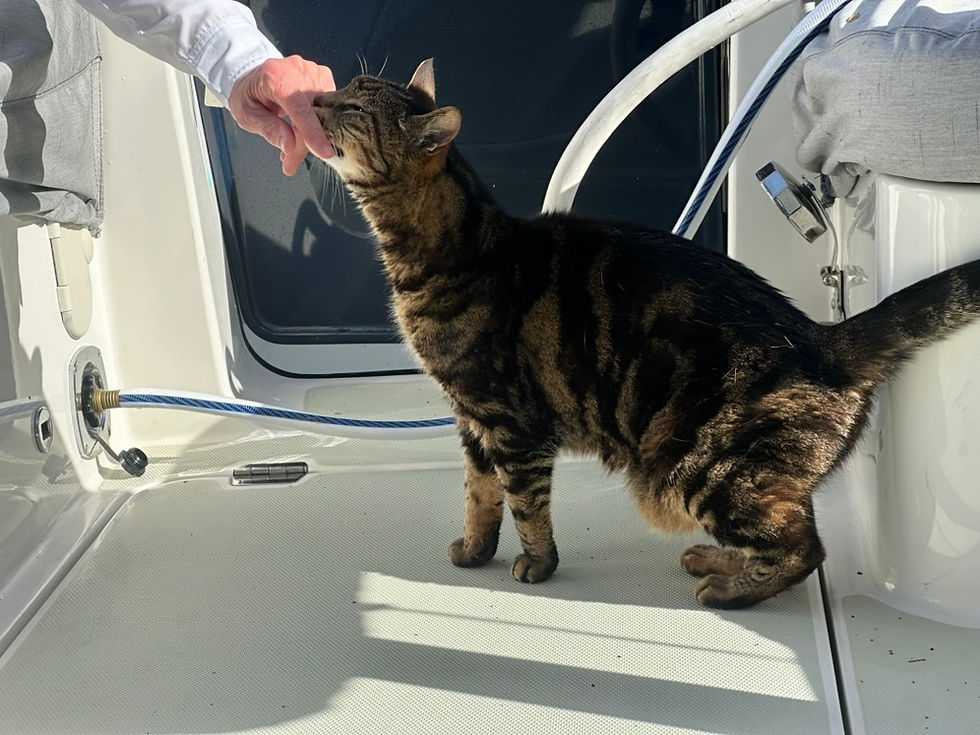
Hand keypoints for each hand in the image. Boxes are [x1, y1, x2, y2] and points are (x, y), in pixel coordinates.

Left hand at [228, 55, 335, 175]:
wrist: (254, 78)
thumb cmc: (249, 95)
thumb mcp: (247, 116)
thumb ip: (269, 129)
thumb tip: (290, 145)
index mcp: (275, 76)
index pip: (300, 106)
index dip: (312, 131)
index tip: (325, 153)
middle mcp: (298, 70)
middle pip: (313, 114)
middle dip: (305, 143)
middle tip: (290, 162)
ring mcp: (314, 72)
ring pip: (323, 114)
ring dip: (311, 136)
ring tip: (292, 145)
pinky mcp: (324, 78)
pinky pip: (328, 108)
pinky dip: (317, 124)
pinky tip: (302, 128)